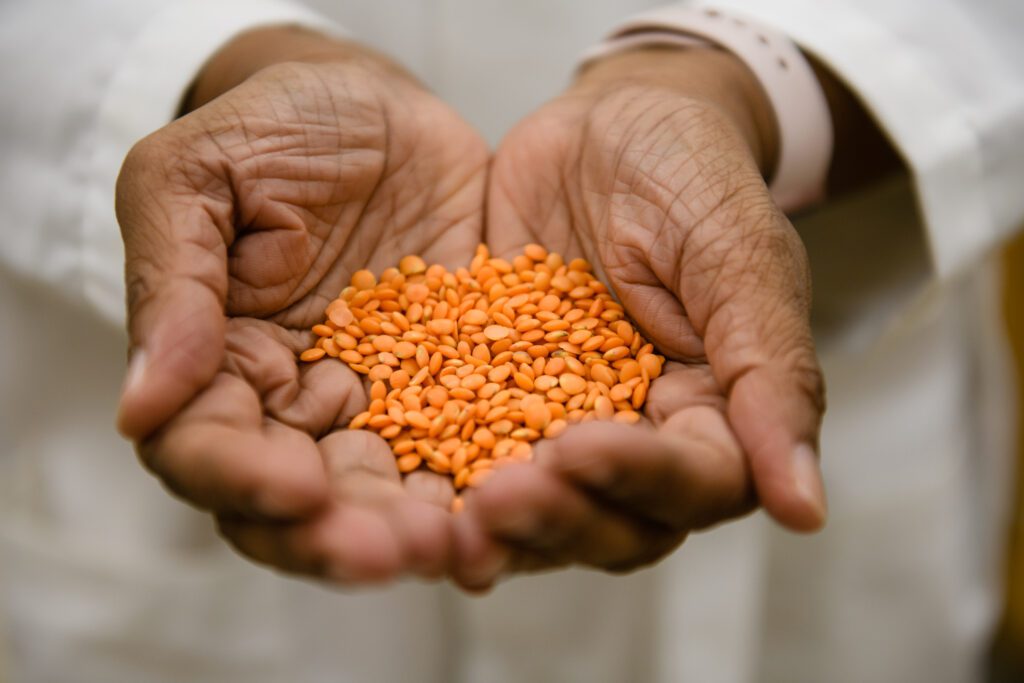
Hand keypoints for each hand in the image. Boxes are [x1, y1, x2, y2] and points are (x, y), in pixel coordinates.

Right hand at [115, 28, 487, 581]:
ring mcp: (376, 399)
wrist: (372, 103)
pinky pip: (465, 444)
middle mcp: (293, 401)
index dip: (242, 480)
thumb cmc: (271, 128)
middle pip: (301, 500)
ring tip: (456, 543)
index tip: (295, 490)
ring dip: (414, 526)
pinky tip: (516, 498)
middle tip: (392, 551)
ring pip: (386, 488)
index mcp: (215, 363)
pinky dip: (483, 478)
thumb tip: (141, 407)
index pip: (207, 449)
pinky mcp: (452, 383)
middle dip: (340, 533)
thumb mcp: (195, 179)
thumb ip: (172, 286)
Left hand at [454, 47, 825, 587]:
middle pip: (614, 521)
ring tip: (446, 520)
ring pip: (541, 508)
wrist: (608, 127)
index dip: (642, 478)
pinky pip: (468, 454)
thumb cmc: (691, 174)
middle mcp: (641, 437)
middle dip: (558, 518)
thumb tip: (806, 509)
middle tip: (497, 498)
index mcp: (716, 412)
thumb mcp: (739, 253)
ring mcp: (563, 424)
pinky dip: (440, 478)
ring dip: (498, 522)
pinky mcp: (494, 401)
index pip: (696, 482)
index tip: (581, 449)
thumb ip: (771, 372)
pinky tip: (400, 485)